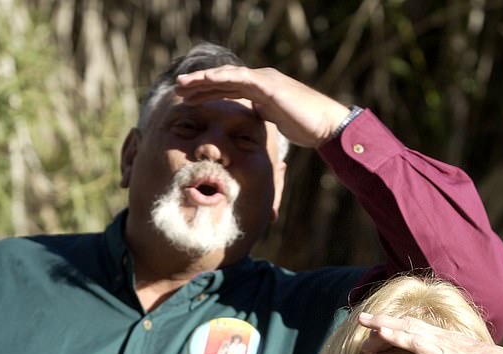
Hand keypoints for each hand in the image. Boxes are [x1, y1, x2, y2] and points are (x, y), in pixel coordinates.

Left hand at [175, 66, 349, 147]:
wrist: (324, 125)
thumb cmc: (306, 128)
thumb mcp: (277, 124)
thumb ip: (262, 120)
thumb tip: (251, 128)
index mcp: (260, 91)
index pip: (228, 90)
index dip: (207, 93)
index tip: (188, 99)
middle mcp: (260, 81)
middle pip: (224, 81)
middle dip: (199, 84)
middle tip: (178, 88)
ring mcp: (264, 80)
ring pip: (227, 76)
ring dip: (203, 80)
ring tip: (182, 85)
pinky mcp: (268, 85)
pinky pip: (239, 79)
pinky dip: (221, 79)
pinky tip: (204, 80)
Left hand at [358, 312, 502, 353]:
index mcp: (453, 345)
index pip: (423, 334)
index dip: (404, 330)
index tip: (388, 331)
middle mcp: (445, 339)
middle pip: (409, 325)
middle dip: (387, 322)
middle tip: (366, 319)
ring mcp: (440, 343)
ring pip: (404, 328)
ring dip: (381, 324)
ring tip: (362, 320)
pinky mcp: (437, 352)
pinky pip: (409, 340)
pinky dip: (391, 334)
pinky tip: (376, 331)